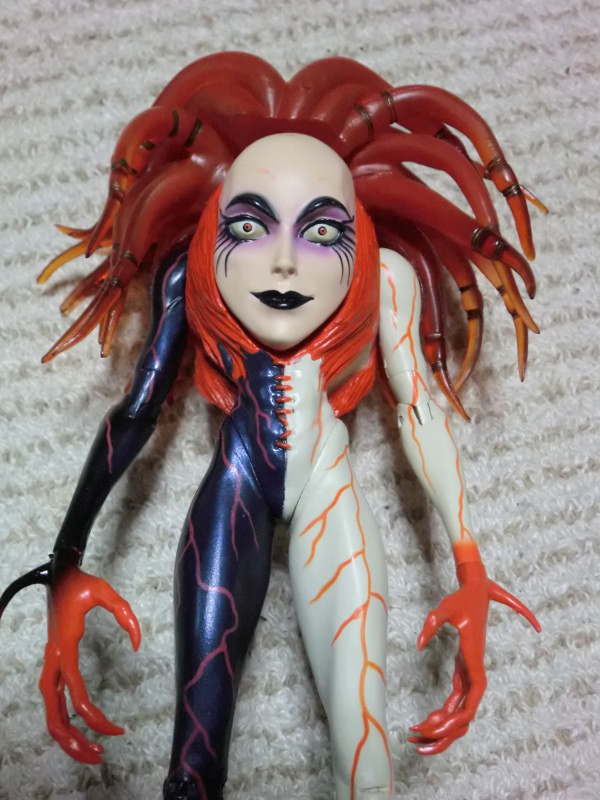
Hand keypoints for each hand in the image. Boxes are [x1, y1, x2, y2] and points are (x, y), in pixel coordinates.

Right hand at [39, 566, 140, 763]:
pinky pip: (53, 698)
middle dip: (73, 739)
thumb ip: (125, 615)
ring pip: (49, 710)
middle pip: (54, 713)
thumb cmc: (81, 582)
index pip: (76, 693)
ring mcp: (50, 661)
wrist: (58, 573)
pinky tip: (82, 724)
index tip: (116, 728)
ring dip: (66, 734)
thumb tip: (138, 644)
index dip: (94, 716)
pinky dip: (64, 716)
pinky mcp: (53, 660)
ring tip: (92, 750)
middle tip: (100, 753)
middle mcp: (53, 658)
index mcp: (64, 646)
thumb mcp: (105, 591)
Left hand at [409, 561, 539, 754]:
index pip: (471, 700)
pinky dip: (444, 712)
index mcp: (474, 659)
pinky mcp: (464, 669)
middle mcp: (475, 670)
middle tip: (419, 743)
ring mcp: (470, 671)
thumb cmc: (462, 597)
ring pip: (462, 711)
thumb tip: (418, 645)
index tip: (437, 727)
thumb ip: (431, 624)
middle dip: (446, 734)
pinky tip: (427, 720)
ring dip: (444, 728)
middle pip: (466, 714)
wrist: (477, 588)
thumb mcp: (444, 607)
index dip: (457, 718)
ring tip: (418, 737)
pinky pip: (456, 699)